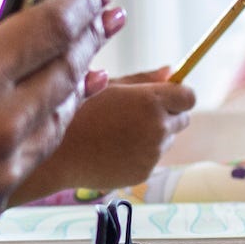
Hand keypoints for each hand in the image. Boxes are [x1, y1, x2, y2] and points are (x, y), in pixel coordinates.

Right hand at [0, 0, 118, 243]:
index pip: (53, 28)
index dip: (81, 3)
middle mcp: (1, 126)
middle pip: (70, 70)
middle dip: (91, 36)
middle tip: (106, 14)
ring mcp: (1, 170)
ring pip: (61, 115)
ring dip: (78, 81)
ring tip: (86, 56)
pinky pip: (36, 154)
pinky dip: (48, 123)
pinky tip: (49, 107)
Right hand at [16, 67, 196, 198]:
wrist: (56, 153)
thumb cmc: (78, 111)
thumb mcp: (109, 85)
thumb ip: (144, 79)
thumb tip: (171, 70)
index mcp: (150, 101)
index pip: (188, 96)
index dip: (177, 94)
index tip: (163, 95)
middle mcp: (158, 128)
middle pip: (183, 119)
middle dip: (167, 114)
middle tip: (136, 113)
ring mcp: (152, 154)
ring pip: (167, 140)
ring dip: (153, 134)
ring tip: (118, 132)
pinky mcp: (144, 173)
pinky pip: (152, 159)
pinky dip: (140, 153)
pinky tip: (113, 148)